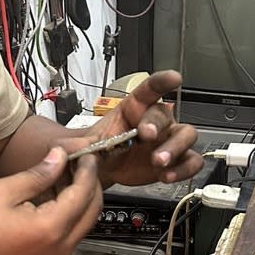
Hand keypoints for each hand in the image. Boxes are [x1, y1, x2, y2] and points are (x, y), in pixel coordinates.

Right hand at [0, 148, 101, 254]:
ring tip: (63, 177)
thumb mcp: (1, 192)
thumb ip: (37, 175)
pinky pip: (68, 237)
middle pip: (92, 211)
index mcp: (51, 229)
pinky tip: (51, 200)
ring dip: (79, 201)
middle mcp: (60, 249)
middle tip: (80, 164)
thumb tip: (59, 157)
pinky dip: (68, 217)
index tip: (87, 154)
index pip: (84, 194)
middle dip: (90, 185)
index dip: (88, 170)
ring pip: (82, 225)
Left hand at [76, 70, 202, 186]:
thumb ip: (75, 145)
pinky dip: (184, 169)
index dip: (162, 82)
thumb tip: (63, 149)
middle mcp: (155, 121)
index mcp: (134, 108)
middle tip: (147, 137)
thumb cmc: (100, 149)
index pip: (149, 89)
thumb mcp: (85, 144)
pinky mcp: (175, 161)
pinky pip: (191, 162)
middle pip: (166, 115)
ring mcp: (167, 141)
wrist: (104, 169)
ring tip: (159, 163)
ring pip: (186, 136)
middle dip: (158, 125)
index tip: (173, 78)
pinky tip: (167, 176)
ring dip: (176, 148)